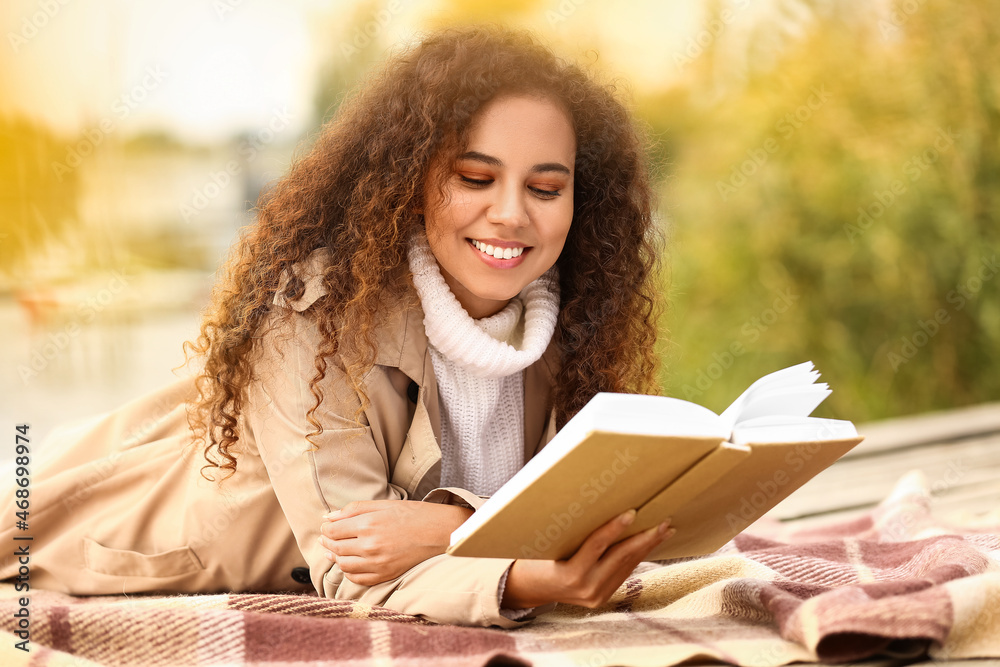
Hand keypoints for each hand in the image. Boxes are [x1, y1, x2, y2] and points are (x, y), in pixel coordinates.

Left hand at [319, 499, 473, 585]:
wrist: (437, 531)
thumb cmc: (411, 514)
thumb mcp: (383, 504)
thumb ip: (353, 509)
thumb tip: (329, 518)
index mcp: (368, 525)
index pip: (333, 530)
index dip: (326, 529)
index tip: (327, 526)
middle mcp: (370, 546)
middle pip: (336, 548)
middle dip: (327, 542)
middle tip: (326, 538)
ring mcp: (377, 563)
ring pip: (343, 565)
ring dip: (335, 558)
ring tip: (334, 551)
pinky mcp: (384, 575)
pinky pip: (357, 578)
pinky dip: (349, 572)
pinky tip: (349, 563)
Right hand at [501, 510, 674, 609]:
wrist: (530, 589)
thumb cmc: (537, 559)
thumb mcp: (550, 545)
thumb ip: (574, 533)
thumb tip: (597, 504)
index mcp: (571, 574)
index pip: (597, 546)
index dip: (614, 528)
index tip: (632, 512)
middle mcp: (587, 588)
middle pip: (621, 557)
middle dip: (645, 538)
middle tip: (664, 521)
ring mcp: (597, 596)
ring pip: (628, 565)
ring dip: (648, 547)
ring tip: (665, 530)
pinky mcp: (603, 598)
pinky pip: (624, 573)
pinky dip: (637, 556)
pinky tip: (649, 544)